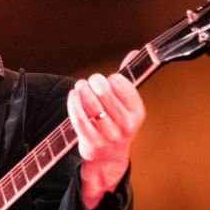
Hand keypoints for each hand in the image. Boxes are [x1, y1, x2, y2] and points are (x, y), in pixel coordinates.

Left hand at [67, 50, 145, 208]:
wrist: (110, 157)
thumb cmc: (118, 124)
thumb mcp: (128, 105)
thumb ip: (128, 79)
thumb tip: (134, 53)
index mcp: (137, 113)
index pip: (124, 87)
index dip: (112, 79)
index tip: (108, 79)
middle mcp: (125, 124)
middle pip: (105, 94)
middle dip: (94, 82)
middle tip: (90, 80)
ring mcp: (108, 134)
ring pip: (91, 105)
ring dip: (82, 91)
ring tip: (80, 86)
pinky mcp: (91, 141)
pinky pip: (79, 118)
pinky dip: (73, 103)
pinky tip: (73, 95)